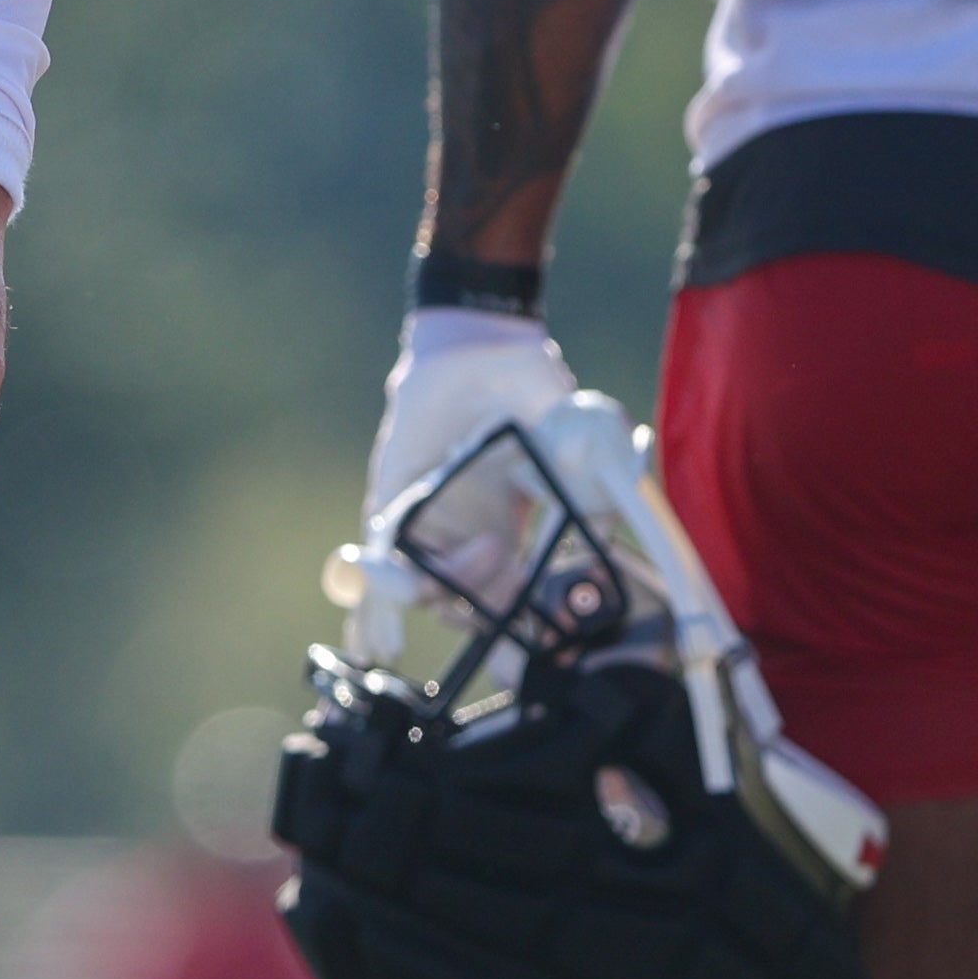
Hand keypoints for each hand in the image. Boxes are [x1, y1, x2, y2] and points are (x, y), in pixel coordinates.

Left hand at [343, 306, 583, 654]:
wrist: (481, 344)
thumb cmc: (533, 391)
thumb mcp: (580, 439)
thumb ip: (594, 488)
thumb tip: (598, 547)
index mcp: (515, 535)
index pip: (517, 601)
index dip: (528, 626)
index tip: (546, 634)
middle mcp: (469, 539)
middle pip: (472, 604)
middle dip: (487, 620)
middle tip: (503, 606)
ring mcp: (429, 526)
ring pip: (430, 589)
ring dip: (444, 601)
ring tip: (470, 578)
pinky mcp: (392, 504)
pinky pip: (382, 562)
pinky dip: (380, 601)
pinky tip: (380, 634)